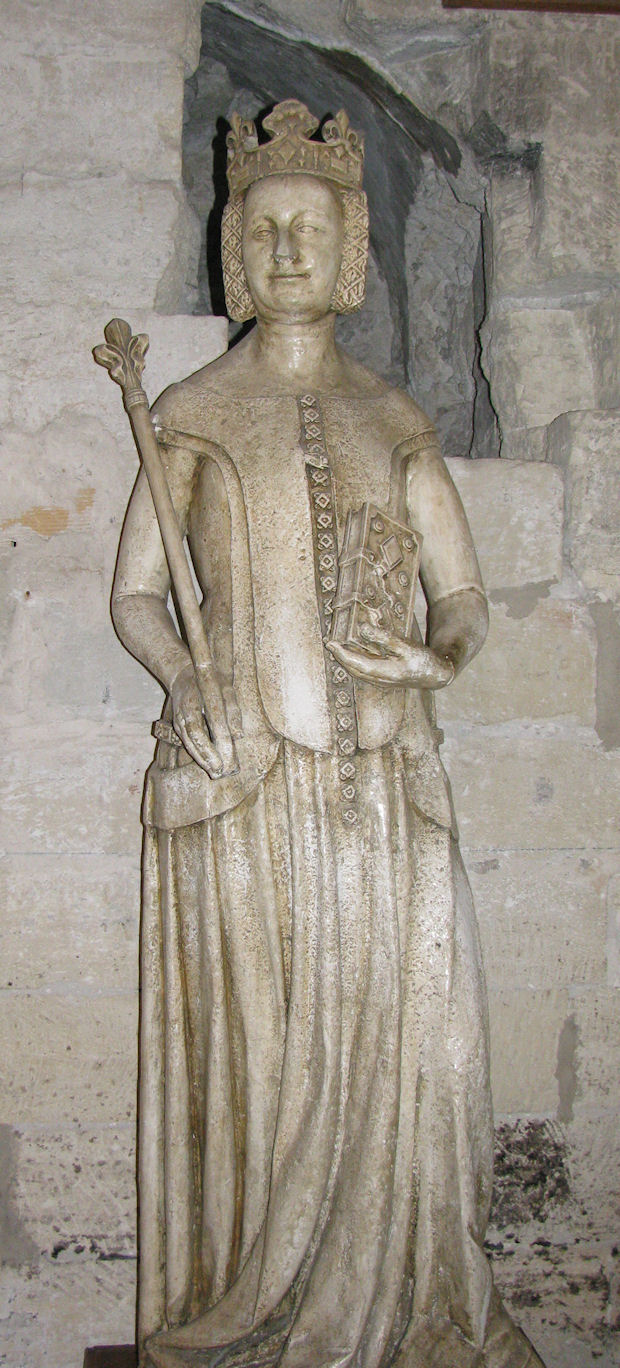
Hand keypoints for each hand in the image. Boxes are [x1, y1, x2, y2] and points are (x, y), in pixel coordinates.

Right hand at [170, 663, 223, 775]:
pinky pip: (186, 741)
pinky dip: (195, 754)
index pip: (214, 719)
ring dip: (201, 757)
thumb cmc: (211, 681)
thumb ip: (233, 710)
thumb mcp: (227, 687)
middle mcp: (188, 706)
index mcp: (203, 694)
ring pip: (188, 740)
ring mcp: (180, 716)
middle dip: (207, 754)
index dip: (221, 740)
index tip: (229, 757)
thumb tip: (239, 735)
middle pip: (196, 734)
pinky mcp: (177, 724)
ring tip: (214, 772)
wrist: (183, 675)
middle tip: (220, 770)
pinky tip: (206, 764)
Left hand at [325, 623, 453, 689]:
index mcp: (385, 672)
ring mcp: (382, 682)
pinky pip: (364, 671)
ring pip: (358, 672)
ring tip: (338, 648)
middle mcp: (380, 680)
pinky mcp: (384, 679)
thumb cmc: (423, 660)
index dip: (342, 654)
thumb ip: (383, 637)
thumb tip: (362, 629)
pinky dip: (356, 662)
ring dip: (346, 660)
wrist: (435, 675)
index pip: (357, 663)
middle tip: (330, 643)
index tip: (331, 644)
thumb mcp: (404, 645)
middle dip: (340, 657)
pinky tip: (354, 653)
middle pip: (353, 669)